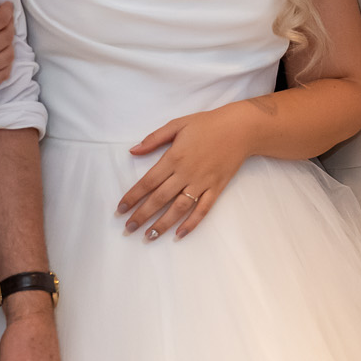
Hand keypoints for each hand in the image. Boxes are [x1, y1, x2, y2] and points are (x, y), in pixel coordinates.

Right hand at [0, 0, 15, 91]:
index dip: (6, 12)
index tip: (8, 6)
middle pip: (6, 37)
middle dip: (10, 26)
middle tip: (8, 19)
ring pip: (8, 56)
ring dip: (10, 44)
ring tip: (6, 37)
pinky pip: (2, 74)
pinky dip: (6, 65)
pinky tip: (2, 58)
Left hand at [118, 104, 262, 238]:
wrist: (241, 128)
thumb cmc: (207, 124)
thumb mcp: (177, 124)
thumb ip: (154, 139)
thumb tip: (133, 151)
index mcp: (174, 157)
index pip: (148, 182)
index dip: (132, 197)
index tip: (120, 210)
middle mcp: (186, 173)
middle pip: (160, 198)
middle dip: (142, 215)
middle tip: (128, 229)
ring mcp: (202, 183)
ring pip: (179, 208)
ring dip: (163, 224)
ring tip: (149, 236)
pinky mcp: (216, 188)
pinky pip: (203, 209)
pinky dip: (192, 223)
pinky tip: (179, 235)